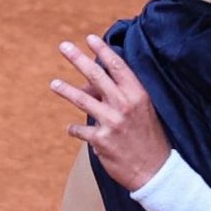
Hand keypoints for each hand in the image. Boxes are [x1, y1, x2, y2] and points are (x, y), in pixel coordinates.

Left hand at [50, 35, 171, 191]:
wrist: (157, 172)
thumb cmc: (149, 139)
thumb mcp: (141, 112)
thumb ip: (117, 97)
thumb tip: (87, 87)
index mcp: (138, 95)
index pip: (118, 66)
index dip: (103, 51)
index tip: (90, 38)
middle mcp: (125, 105)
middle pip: (97, 75)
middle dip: (78, 59)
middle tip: (64, 46)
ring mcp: (112, 122)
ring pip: (82, 100)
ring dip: (65, 90)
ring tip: (54, 83)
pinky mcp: (101, 140)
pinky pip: (81, 130)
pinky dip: (75, 129)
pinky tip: (73, 130)